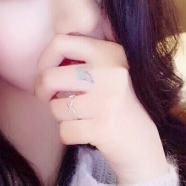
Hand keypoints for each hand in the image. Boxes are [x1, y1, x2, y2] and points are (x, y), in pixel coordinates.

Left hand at [34, 34, 167, 185]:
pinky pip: (64, 130)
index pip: (61, 42)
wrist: (143, 143)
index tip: (48, 72)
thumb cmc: (117, 103)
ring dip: (61, 115)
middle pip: (50, 76)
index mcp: (110, 53)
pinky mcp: (103, 128)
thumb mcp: (110, 69)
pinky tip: (85, 133)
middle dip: (42, 90)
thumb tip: (48, 58)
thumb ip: (84, 57)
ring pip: (56, 107)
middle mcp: (110, 73)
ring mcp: (107, 101)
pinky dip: (69, 135)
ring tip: (80, 116)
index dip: (45, 59)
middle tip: (48, 97)